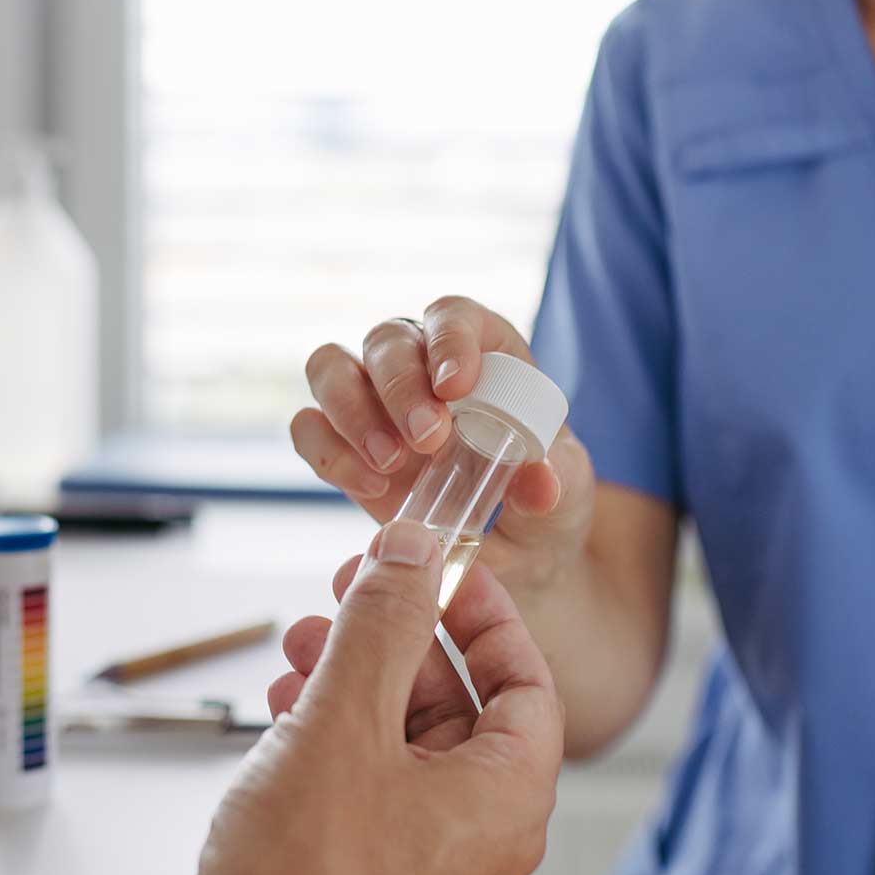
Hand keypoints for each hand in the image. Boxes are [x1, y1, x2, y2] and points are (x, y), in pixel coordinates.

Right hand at [135, 519, 562, 874]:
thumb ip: (383, 623)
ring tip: (298, 651)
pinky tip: (280, 721)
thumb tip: (412, 556)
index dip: (485, 616)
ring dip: (354, 690)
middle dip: (399, 645)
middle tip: (351, 597)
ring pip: (403, 756)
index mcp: (506, 804)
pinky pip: (365, 800)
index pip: (529, 684)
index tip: (441, 570)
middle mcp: (476, 847)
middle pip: (461, 715)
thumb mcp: (344, 719)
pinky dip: (330, 748)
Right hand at [294, 297, 594, 594]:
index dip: (449, 340)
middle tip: (428, 441)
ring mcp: (373, 402)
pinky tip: (369, 486)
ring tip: (389, 464)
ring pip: (331, 368)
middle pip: (387, 341)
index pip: (453, 315)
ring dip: (351, 411)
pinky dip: (327, 451)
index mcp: (482, 351)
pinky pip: (309, 428)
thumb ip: (556, 480)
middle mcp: (420, 364)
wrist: (512, 559)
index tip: (456, 387)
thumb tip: (540, 484)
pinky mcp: (342, 445)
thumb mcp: (565, 495)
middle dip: (400, 388)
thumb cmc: (541, 507)